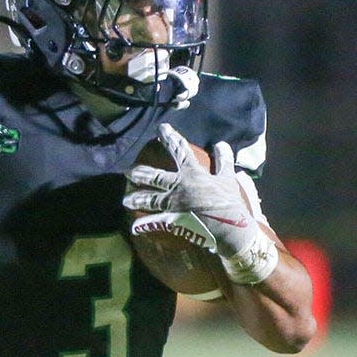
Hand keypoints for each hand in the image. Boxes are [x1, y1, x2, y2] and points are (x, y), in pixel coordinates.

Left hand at [124, 123, 278, 283]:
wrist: (230, 227)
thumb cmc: (230, 202)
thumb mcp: (228, 178)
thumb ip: (223, 160)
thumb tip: (222, 144)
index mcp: (193, 173)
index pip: (180, 150)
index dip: (170, 138)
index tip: (161, 128)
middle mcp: (179, 186)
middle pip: (155, 177)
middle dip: (140, 173)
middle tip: (128, 172)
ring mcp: (174, 204)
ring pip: (150, 200)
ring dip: (137, 199)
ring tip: (126, 200)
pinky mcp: (173, 221)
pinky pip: (155, 223)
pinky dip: (144, 225)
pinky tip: (134, 228)